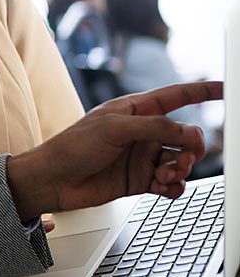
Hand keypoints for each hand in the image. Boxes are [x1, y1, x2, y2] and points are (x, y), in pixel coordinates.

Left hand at [7, 81, 222, 221]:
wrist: (52, 181)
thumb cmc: (72, 147)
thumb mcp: (114, 129)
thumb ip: (154, 128)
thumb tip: (189, 132)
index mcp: (134, 110)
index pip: (176, 96)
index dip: (202, 92)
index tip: (226, 88)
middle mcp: (141, 132)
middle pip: (186, 135)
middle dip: (192, 146)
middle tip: (183, 157)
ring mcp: (141, 157)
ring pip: (181, 161)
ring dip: (181, 169)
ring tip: (166, 175)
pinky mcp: (139, 180)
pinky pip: (171, 183)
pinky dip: (175, 186)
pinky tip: (166, 187)